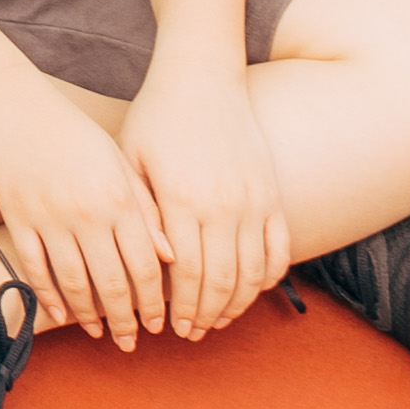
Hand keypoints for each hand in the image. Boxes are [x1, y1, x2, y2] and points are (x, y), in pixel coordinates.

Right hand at [0, 68, 173, 347]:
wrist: (13, 104)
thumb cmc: (74, 133)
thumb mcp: (119, 163)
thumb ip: (147, 210)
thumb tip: (172, 258)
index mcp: (119, 198)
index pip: (145, 266)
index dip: (153, 302)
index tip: (159, 325)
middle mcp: (87, 212)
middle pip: (111, 283)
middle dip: (125, 320)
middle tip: (132, 342)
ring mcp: (49, 218)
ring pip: (74, 283)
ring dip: (89, 315)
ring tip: (100, 333)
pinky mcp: (17, 219)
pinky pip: (36, 269)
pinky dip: (49, 297)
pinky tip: (60, 315)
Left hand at [122, 63, 289, 340]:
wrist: (202, 76)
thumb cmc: (156, 118)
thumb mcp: (131, 160)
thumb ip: (142, 214)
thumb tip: (157, 266)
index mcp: (183, 199)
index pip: (186, 274)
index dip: (178, 306)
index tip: (166, 326)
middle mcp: (224, 205)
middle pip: (220, 281)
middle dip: (204, 314)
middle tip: (190, 332)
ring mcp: (254, 201)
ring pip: (252, 273)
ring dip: (235, 304)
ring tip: (216, 319)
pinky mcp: (272, 195)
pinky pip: (278, 250)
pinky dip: (267, 278)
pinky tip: (250, 291)